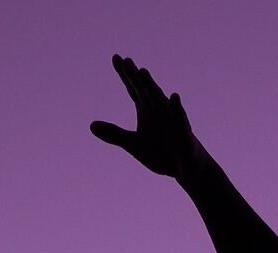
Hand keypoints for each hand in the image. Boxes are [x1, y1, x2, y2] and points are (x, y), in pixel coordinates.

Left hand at [90, 53, 210, 180]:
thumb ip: (114, 134)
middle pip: (145, 90)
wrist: (185, 168)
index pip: (133, 88)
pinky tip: (174, 97)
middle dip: (136, 77)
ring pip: (160, 100)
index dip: (124, 75)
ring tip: (142, 72)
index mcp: (146, 110)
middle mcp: (159, 110)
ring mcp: (172, 120)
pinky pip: (181, 120)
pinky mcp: (184, 134)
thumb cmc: (161, 152)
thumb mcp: (133, 144)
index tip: (116, 58)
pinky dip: (177, 109)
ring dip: (152, 87)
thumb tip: (91, 125)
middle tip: (126, 61)